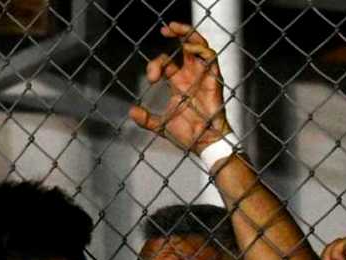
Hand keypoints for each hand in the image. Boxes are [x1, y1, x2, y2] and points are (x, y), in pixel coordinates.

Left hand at [129, 22, 231, 153]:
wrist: (204, 144)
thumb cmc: (188, 135)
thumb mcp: (162, 126)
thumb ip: (147, 120)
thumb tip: (131, 112)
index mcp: (179, 82)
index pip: (166, 62)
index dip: (156, 65)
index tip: (151, 78)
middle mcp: (191, 76)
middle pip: (186, 45)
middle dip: (177, 32)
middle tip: (164, 29)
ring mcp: (203, 76)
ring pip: (199, 45)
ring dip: (189, 33)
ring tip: (175, 30)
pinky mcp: (213, 80)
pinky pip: (210, 57)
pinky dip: (200, 48)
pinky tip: (188, 46)